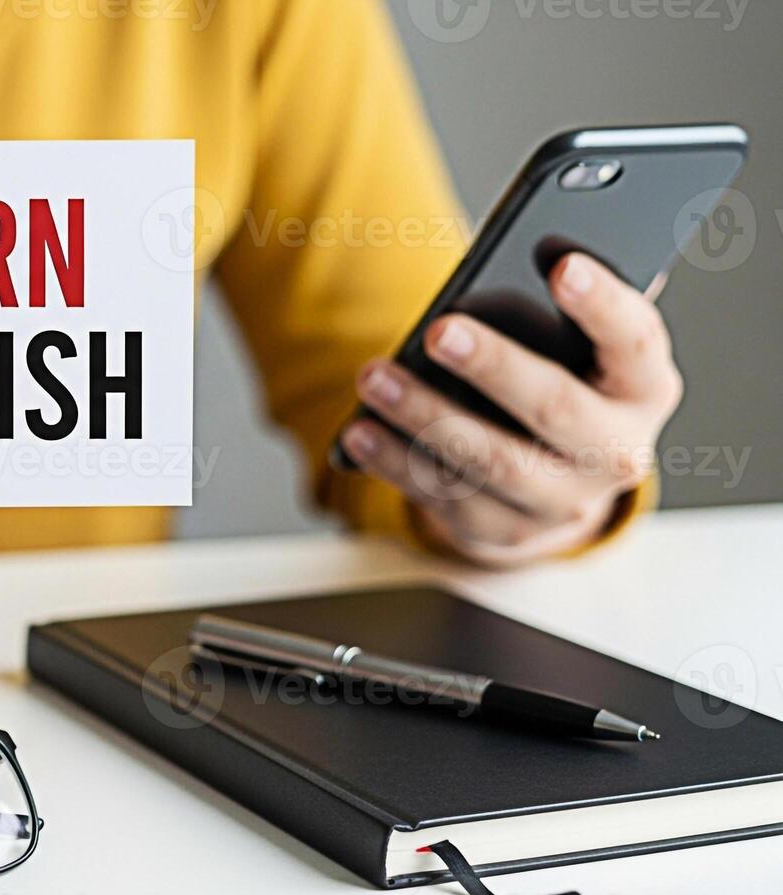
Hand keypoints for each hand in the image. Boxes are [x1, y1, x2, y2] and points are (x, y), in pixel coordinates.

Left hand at [339, 253, 681, 567]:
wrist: (559, 483)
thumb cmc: (567, 384)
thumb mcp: (581, 348)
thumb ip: (564, 309)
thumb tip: (532, 251)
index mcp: (644, 388)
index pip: (635, 341)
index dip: (603, 304)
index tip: (563, 264)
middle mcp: (617, 452)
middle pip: (556, 409)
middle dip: (494, 367)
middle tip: (439, 330)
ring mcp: (563, 501)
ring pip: (492, 462)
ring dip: (425, 417)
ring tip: (374, 377)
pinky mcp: (507, 531)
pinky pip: (448, 498)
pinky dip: (398, 463)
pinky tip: (361, 432)